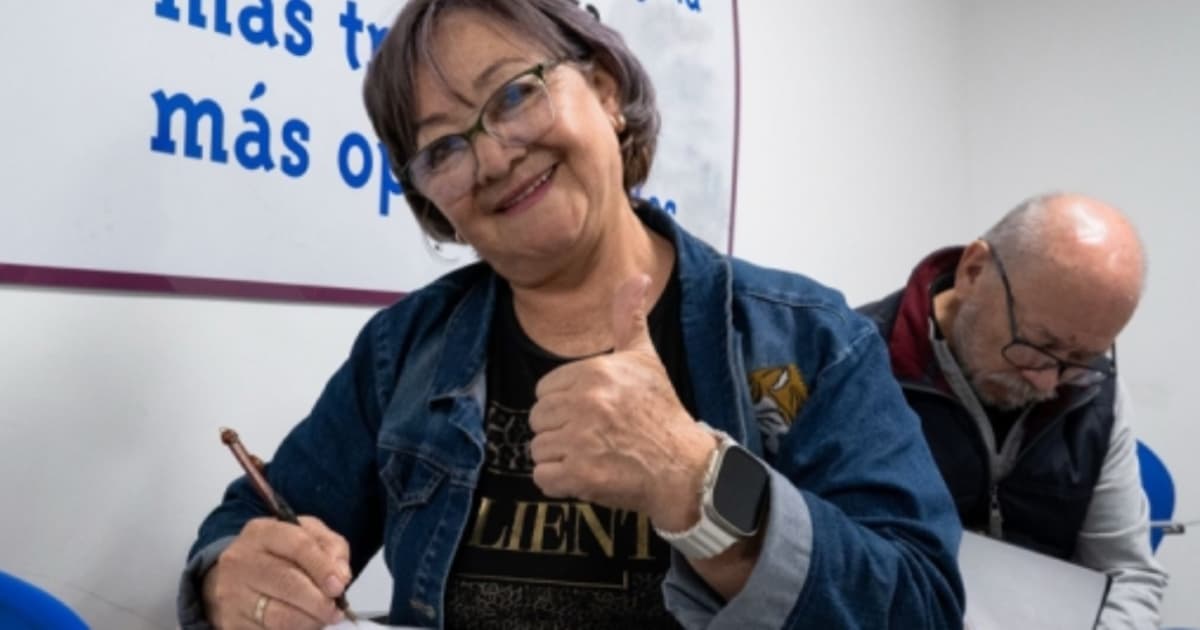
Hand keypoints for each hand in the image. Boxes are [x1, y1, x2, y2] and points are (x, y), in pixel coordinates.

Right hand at [202, 516, 349, 628]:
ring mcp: (231, 593)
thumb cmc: (280, 553)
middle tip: (335, 610)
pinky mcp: (231, 621)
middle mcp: (240, 560)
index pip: (298, 546)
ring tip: (322, 618)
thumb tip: (341, 576)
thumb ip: (331, 548)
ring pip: (277, 615)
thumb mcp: (308, 536)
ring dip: (308, 621)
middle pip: (287, 582)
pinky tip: (301, 624)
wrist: (238, 574)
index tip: (340, 586)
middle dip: (318, 600)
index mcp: (262, 532)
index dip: (323, 568)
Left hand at [528, 274, 716, 530]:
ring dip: (559, 458)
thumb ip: (629, 317)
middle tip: (594, 436)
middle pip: (538, 418)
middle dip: (560, 430)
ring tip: (593, 454)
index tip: (594, 412)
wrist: (683, 467)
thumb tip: (635, 276)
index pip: (545, 390)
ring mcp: (581, 441)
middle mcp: (585, 403)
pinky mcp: (580, 476)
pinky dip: (559, 483)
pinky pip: (543, 477)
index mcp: (594, 372)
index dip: (566, 404)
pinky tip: (586, 475)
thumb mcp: (645, 359)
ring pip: (538, 448)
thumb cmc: (661, 412)